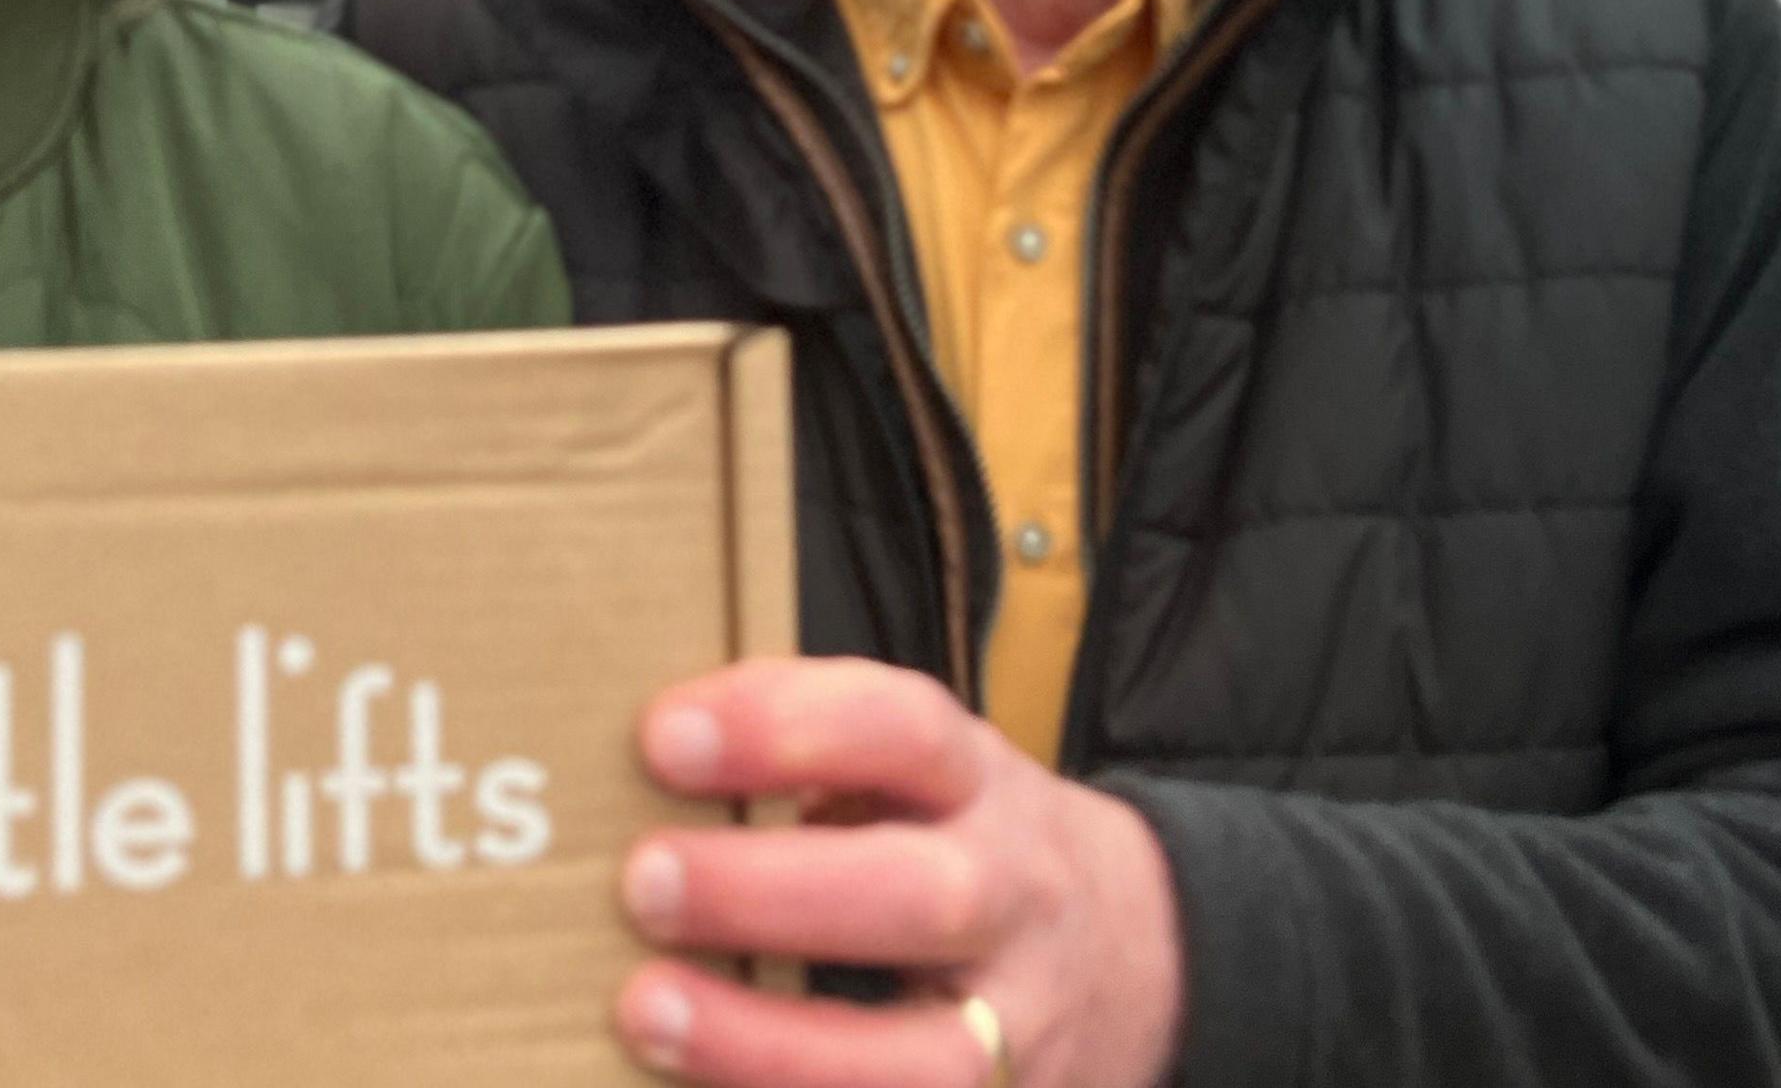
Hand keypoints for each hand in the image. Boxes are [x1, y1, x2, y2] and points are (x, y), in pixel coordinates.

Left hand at [609, 659, 1186, 1087]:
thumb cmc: (970, 849)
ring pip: (927, 1061)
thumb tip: (639, 759)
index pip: (902, 730)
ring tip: (646, 1013)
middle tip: (642, 882)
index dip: (784, 726)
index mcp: (984, 787)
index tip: (664, 736)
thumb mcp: (925, 777)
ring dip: (770, 1043)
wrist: (1141, 954)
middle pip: (921, 896)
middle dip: (772, 891)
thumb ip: (812, 763)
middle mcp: (1017, 902)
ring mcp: (1024, 1030)